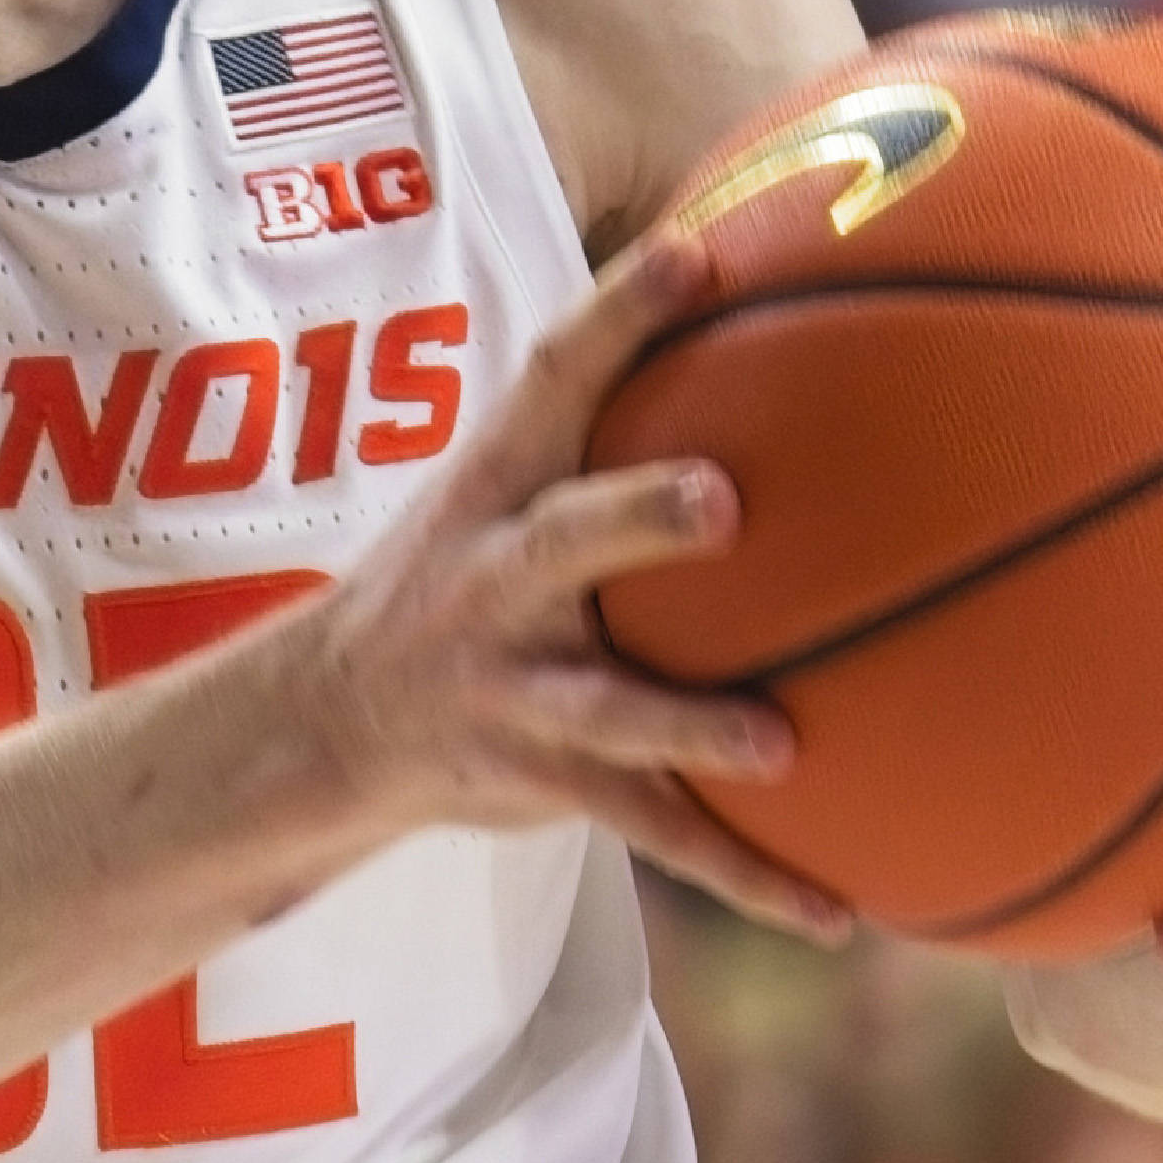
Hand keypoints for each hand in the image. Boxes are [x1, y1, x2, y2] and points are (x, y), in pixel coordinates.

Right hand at [289, 227, 833, 934]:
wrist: (326, 723)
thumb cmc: (458, 579)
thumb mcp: (503, 487)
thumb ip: (615, 422)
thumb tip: (780, 318)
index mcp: (498, 487)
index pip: (553, 376)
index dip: (618, 312)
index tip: (695, 251)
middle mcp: (494, 582)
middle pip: (564, 539)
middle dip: (637, 518)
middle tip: (725, 501)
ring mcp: (509, 689)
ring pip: (603, 710)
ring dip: (687, 725)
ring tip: (776, 744)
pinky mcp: (540, 784)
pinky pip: (653, 833)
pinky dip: (746, 874)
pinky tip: (836, 911)